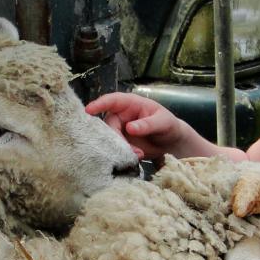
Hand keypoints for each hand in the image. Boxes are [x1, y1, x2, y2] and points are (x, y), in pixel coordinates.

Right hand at [85, 92, 200, 159]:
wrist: (171, 142)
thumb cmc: (168, 125)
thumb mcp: (163, 122)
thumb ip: (147, 124)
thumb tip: (130, 127)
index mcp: (130, 103)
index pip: (112, 100)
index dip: (100, 104)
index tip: (89, 110)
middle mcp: (121, 115)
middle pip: (108, 124)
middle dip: (116, 137)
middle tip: (130, 149)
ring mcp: (120, 130)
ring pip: (110, 138)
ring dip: (121, 148)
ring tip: (138, 154)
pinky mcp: (120, 143)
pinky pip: (115, 149)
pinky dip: (123, 155)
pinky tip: (136, 158)